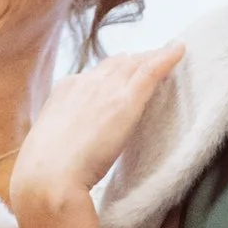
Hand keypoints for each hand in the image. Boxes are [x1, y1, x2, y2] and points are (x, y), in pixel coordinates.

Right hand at [10, 45, 185, 227]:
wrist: (48, 177)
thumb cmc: (46, 173)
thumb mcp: (53, 145)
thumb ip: (67, 137)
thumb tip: (74, 145)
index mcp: (64, 91)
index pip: (95, 75)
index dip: (113, 74)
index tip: (125, 76)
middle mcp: (85, 82)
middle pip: (117, 64)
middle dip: (136, 60)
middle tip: (154, 58)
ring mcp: (106, 89)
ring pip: (135, 64)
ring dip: (153, 56)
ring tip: (170, 52)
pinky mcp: (126, 100)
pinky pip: (151, 71)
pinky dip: (167, 58)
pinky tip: (180, 50)